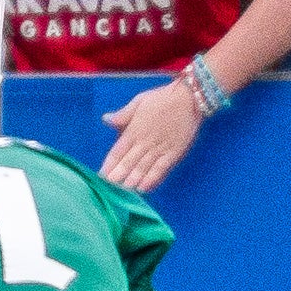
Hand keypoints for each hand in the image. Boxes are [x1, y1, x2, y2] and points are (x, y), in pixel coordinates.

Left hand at [99, 78, 202, 193]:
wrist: (189, 98)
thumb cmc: (162, 98)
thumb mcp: (139, 102)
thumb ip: (123, 115)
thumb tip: (106, 119)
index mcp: (134, 130)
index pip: (117, 152)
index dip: (109, 166)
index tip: (100, 177)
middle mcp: (145, 142)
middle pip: (128, 163)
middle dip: (117, 177)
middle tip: (108, 190)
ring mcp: (160, 148)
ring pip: (142, 168)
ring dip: (132, 181)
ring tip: (122, 192)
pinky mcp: (174, 152)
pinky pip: (161, 169)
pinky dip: (152, 180)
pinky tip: (143, 189)